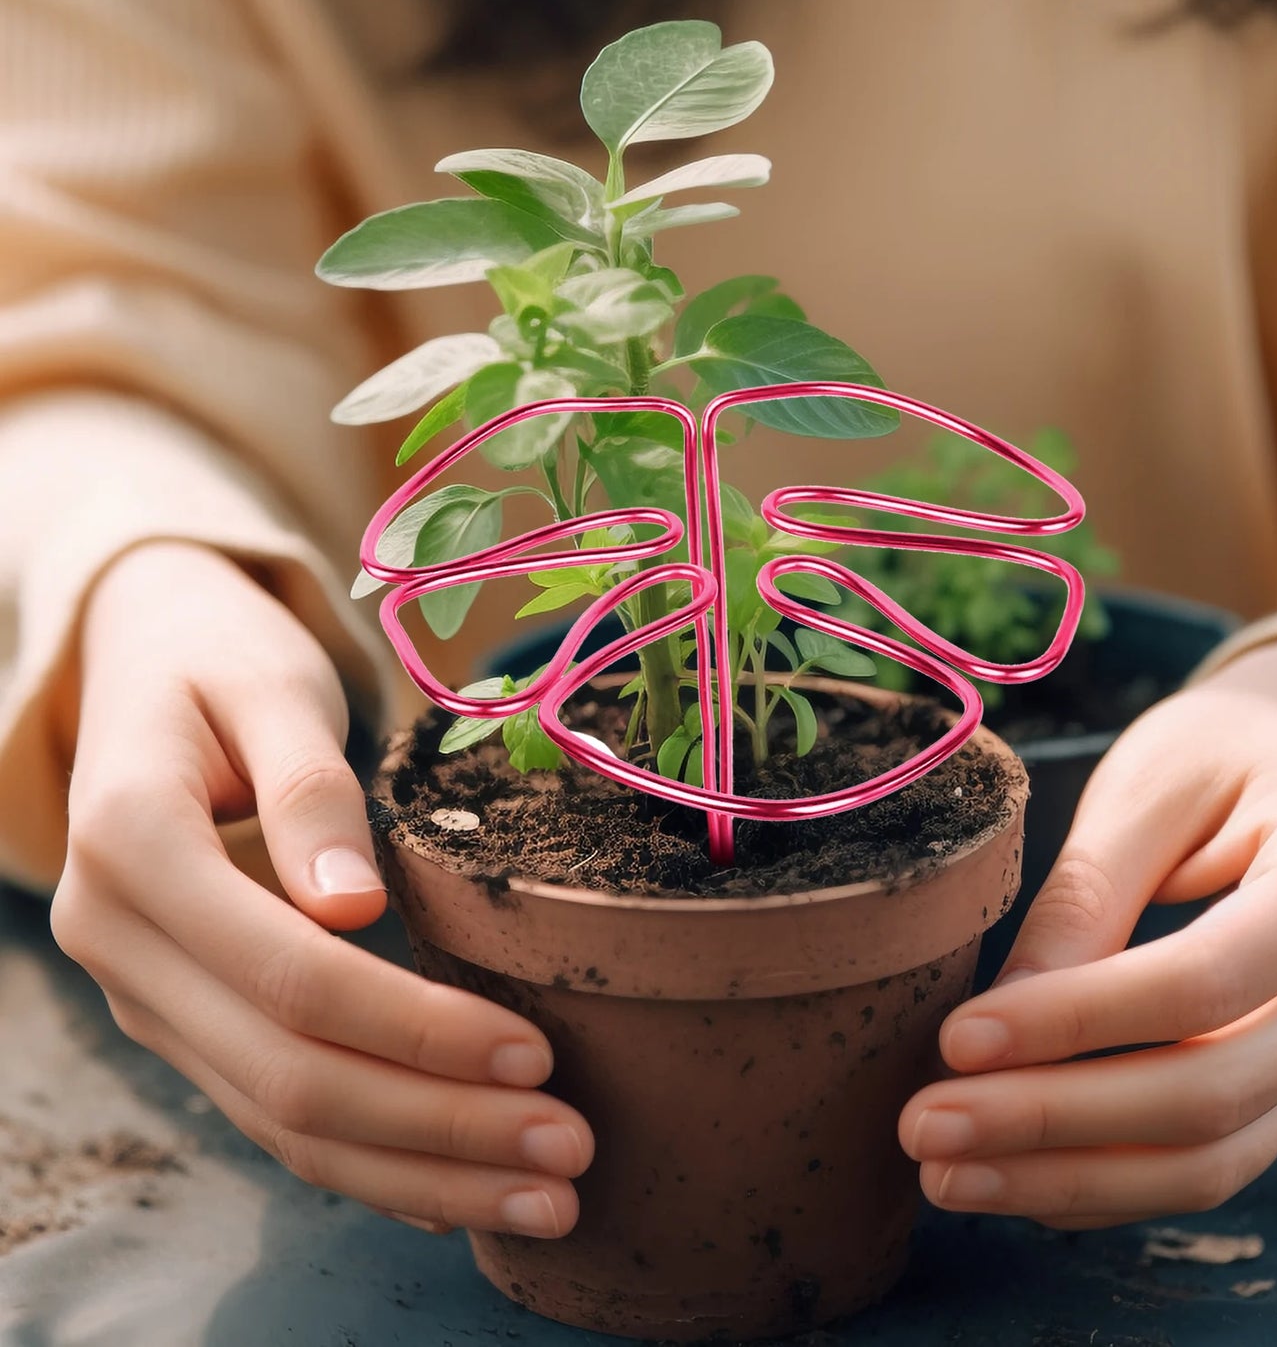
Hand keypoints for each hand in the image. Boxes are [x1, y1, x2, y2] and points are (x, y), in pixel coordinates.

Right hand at [50, 541, 591, 1236]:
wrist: (145, 661)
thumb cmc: (220, 661)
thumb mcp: (266, 688)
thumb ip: (304, 789)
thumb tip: (352, 906)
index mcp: (131, 849)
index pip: (289, 976)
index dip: (413, 1025)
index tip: (533, 1051)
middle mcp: (120, 943)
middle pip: (290, 1075)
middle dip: (438, 1125)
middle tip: (571, 1152)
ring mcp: (148, 993)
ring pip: (283, 1122)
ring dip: (417, 1172)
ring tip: (544, 1201)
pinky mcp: (186, 1015)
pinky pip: (273, 1111)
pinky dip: (370, 1162)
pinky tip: (458, 1191)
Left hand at [900, 627, 1276, 1228]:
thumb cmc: (1217, 753)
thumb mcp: (1146, 786)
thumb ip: (1084, 897)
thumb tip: (998, 1021)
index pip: (1204, 979)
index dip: (1076, 1022)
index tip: (957, 1038)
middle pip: (1213, 1092)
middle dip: (1055, 1122)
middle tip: (924, 1129)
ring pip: (1215, 1157)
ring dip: (1071, 1179)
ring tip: (946, 1176)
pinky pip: (1211, 1159)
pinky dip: (1107, 1181)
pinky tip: (1011, 1177)